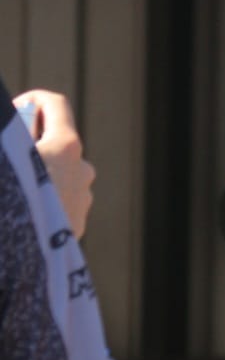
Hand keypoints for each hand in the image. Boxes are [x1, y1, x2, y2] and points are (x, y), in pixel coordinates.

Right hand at [15, 89, 95, 239]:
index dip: (32, 100)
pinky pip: (61, 203)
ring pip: (62, 175)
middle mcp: (81, 170)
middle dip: (34, 141)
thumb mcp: (5, 155)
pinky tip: (25, 211)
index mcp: (64, 146)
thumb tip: (12, 139)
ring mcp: (83, 200)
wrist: (17, 259)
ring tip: (17, 187)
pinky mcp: (77, 227)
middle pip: (60, 143)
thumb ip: (10, 137)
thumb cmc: (9, 196)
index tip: (14, 110)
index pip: (56, 104)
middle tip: (10, 153)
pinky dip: (45, 200)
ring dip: (41, 174)